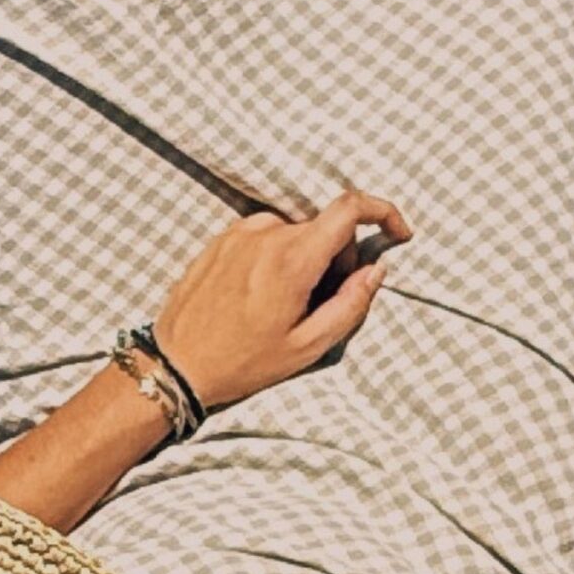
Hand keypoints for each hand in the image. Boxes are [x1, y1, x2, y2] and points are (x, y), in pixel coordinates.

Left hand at [152, 191, 411, 407]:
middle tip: (324, 301)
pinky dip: (277, 257)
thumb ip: (350, 305)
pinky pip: (265, 236)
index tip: (397, 232)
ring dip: (305, 258)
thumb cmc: (242, 362)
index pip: (349, 208)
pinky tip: (260, 296)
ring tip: (286, 304)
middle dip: (339, 256)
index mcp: (292, 259)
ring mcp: (239, 233)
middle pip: (323, 226)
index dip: (383, 212)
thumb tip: (376, 271)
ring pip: (295, 232)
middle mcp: (265, 234)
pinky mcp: (220, 240)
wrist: (176, 365)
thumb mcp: (307, 347)